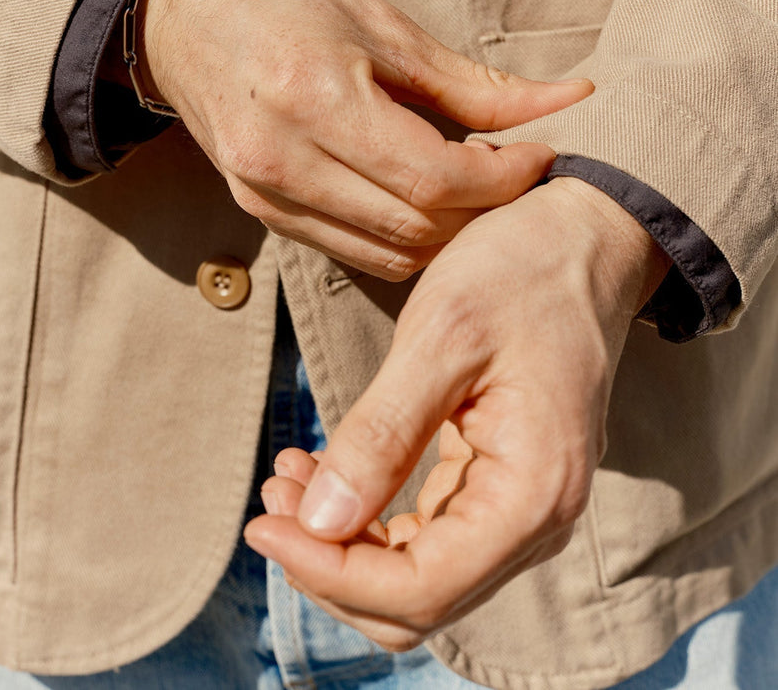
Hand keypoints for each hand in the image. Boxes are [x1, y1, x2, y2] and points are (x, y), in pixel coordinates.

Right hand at [139, 0, 592, 278]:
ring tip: (475, 182)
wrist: (180, 11)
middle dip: (485, 207)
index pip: (433, 177)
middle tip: (516, 165)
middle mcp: (281, 160)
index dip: (505, 177)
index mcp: (313, 97)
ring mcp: (265, 194)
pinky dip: (403, 235)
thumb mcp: (382, 23)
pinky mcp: (260, 211)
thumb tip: (567, 101)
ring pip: (389, 252)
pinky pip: (354, 250)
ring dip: (448, 230)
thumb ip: (473, 83)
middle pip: (416, 224)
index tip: (541, 151)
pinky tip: (424, 196)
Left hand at [244, 178, 670, 647]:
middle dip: (331, 563)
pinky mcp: (500, 486)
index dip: (330, 572)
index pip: (422, 588)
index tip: (263, 523)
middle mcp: (537, 521)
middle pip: (418, 602)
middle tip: (271, 496)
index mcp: (533, 494)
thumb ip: (383, 432)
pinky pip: (428, 536)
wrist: (580, 240)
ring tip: (289, 475)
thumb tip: (318, 522)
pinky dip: (369, 519)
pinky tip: (325, 470)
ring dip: (344, 544)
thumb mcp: (442, 337)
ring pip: (418, 577)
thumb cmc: (521, 273)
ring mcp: (522, 509)